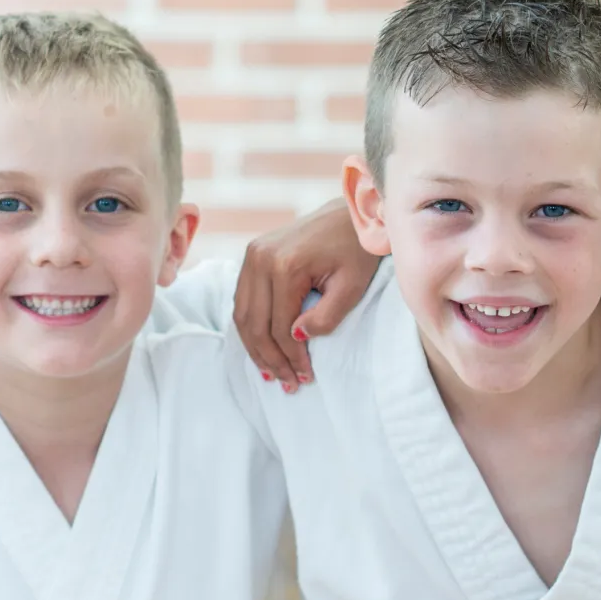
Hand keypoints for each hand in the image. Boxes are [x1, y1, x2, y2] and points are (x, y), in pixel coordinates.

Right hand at [232, 197, 383, 392]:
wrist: (349, 215)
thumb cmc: (357, 251)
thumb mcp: (351, 287)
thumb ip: (326, 316)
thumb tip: (296, 339)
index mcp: (285, 265)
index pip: (280, 326)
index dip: (291, 357)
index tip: (305, 377)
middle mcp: (260, 258)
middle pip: (255, 324)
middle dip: (270, 359)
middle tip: (287, 383)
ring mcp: (252, 254)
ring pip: (243, 315)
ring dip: (256, 348)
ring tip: (272, 374)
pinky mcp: (252, 254)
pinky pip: (243, 300)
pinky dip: (251, 327)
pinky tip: (262, 348)